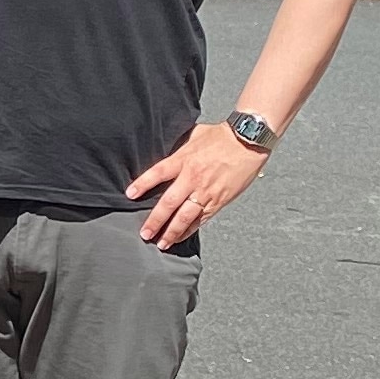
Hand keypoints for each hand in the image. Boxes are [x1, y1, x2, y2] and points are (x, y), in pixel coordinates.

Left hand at [129, 120, 267, 247]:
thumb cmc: (222, 135)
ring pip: (185, 216)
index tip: (130, 195)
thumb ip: (179, 148)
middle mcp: (193, 178)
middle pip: (169, 203)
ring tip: (162, 243)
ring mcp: (206, 191)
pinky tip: (181, 236)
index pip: (157, 173)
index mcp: (184, 160)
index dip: (142, 184)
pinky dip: (191, 229)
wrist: (249, 140)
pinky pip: (202, 218)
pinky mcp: (220, 200)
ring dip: (172, 232)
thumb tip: (165, 150)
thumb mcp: (194, 135)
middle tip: (145, 233)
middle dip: (155, 220)